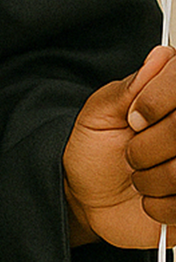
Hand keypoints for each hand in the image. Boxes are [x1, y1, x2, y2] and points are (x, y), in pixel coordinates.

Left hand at [63, 45, 175, 247]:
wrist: (93, 201)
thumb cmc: (95, 152)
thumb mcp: (98, 115)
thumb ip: (127, 89)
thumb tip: (159, 56)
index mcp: (170, 99)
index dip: (155, 101)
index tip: (132, 118)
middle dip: (145, 146)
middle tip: (130, 153)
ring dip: (150, 178)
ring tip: (139, 175)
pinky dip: (160, 204)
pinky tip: (151, 198)